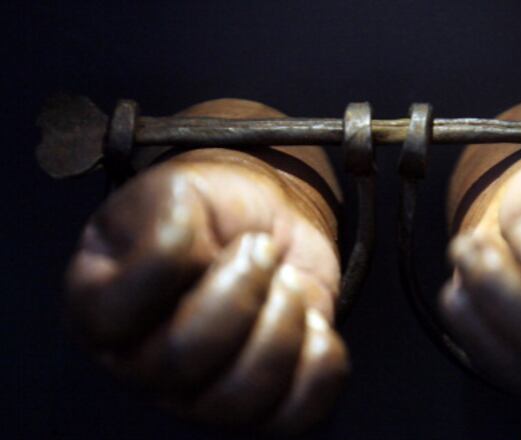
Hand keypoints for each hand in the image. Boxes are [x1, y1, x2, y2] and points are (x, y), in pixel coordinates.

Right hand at [65, 100, 347, 433]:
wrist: (268, 227)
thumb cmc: (214, 211)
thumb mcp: (180, 190)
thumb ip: (166, 220)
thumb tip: (185, 257)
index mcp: (99, 305)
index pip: (117, 313)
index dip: (175, 263)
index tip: (207, 225)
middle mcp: (139, 362)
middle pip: (182, 360)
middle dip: (241, 291)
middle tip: (263, 252)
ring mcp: (197, 394)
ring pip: (239, 397)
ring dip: (283, 326)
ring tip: (288, 285)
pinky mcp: (259, 404)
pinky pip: (294, 413)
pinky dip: (319, 364)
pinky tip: (314, 323)